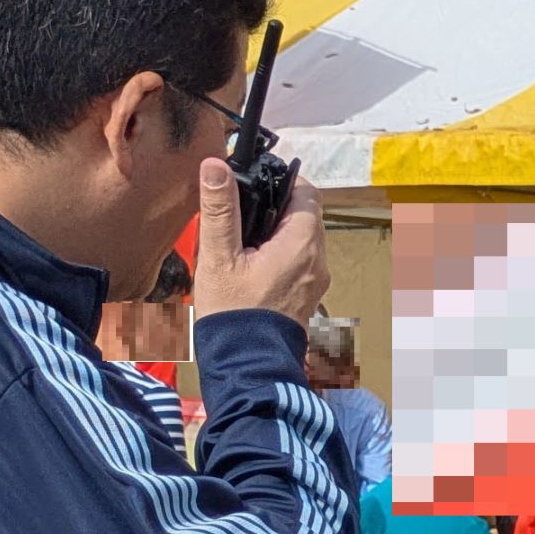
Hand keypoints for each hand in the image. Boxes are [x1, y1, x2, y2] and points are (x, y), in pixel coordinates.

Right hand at [192, 159, 326, 322]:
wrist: (247, 368)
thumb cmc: (233, 314)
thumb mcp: (219, 257)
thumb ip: (220, 210)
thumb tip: (216, 165)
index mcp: (303, 243)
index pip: (306, 191)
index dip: (280, 180)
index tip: (251, 183)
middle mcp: (318, 260)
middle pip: (303, 214)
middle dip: (272, 207)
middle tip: (238, 214)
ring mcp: (315, 281)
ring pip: (300, 240)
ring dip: (273, 232)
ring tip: (238, 242)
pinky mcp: (306, 298)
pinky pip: (297, 263)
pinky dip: (277, 255)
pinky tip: (247, 266)